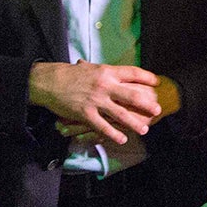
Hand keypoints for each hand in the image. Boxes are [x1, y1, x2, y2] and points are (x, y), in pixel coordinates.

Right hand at [28, 61, 162, 145]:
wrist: (49, 82)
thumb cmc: (70, 74)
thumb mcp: (90, 68)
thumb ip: (104, 72)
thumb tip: (116, 73)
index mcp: (106, 72)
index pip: (132, 72)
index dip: (146, 77)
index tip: (156, 81)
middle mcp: (104, 86)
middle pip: (131, 95)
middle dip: (146, 104)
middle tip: (157, 110)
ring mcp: (96, 101)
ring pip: (120, 114)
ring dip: (134, 122)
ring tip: (144, 128)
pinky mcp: (86, 114)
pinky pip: (103, 126)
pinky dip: (114, 134)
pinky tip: (122, 139)